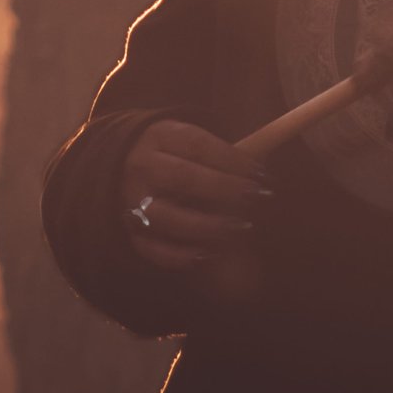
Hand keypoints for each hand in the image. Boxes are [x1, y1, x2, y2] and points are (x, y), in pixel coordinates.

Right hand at [118, 118, 268, 272]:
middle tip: (254, 198)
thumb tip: (267, 170)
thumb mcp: (193, 142)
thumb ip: (227, 156)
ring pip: (164, 216)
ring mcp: (131, 199)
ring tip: (237, 228)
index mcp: (161, 136)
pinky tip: (206, 254)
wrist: (124, 163)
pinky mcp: (128, 230)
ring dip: (205, 224)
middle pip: (181, 177)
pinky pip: (150, 247)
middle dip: (222, 188)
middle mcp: (142, 166)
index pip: (197, 145)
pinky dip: (178, 255)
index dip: (232, 160)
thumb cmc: (176, 154)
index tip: (260, 175)